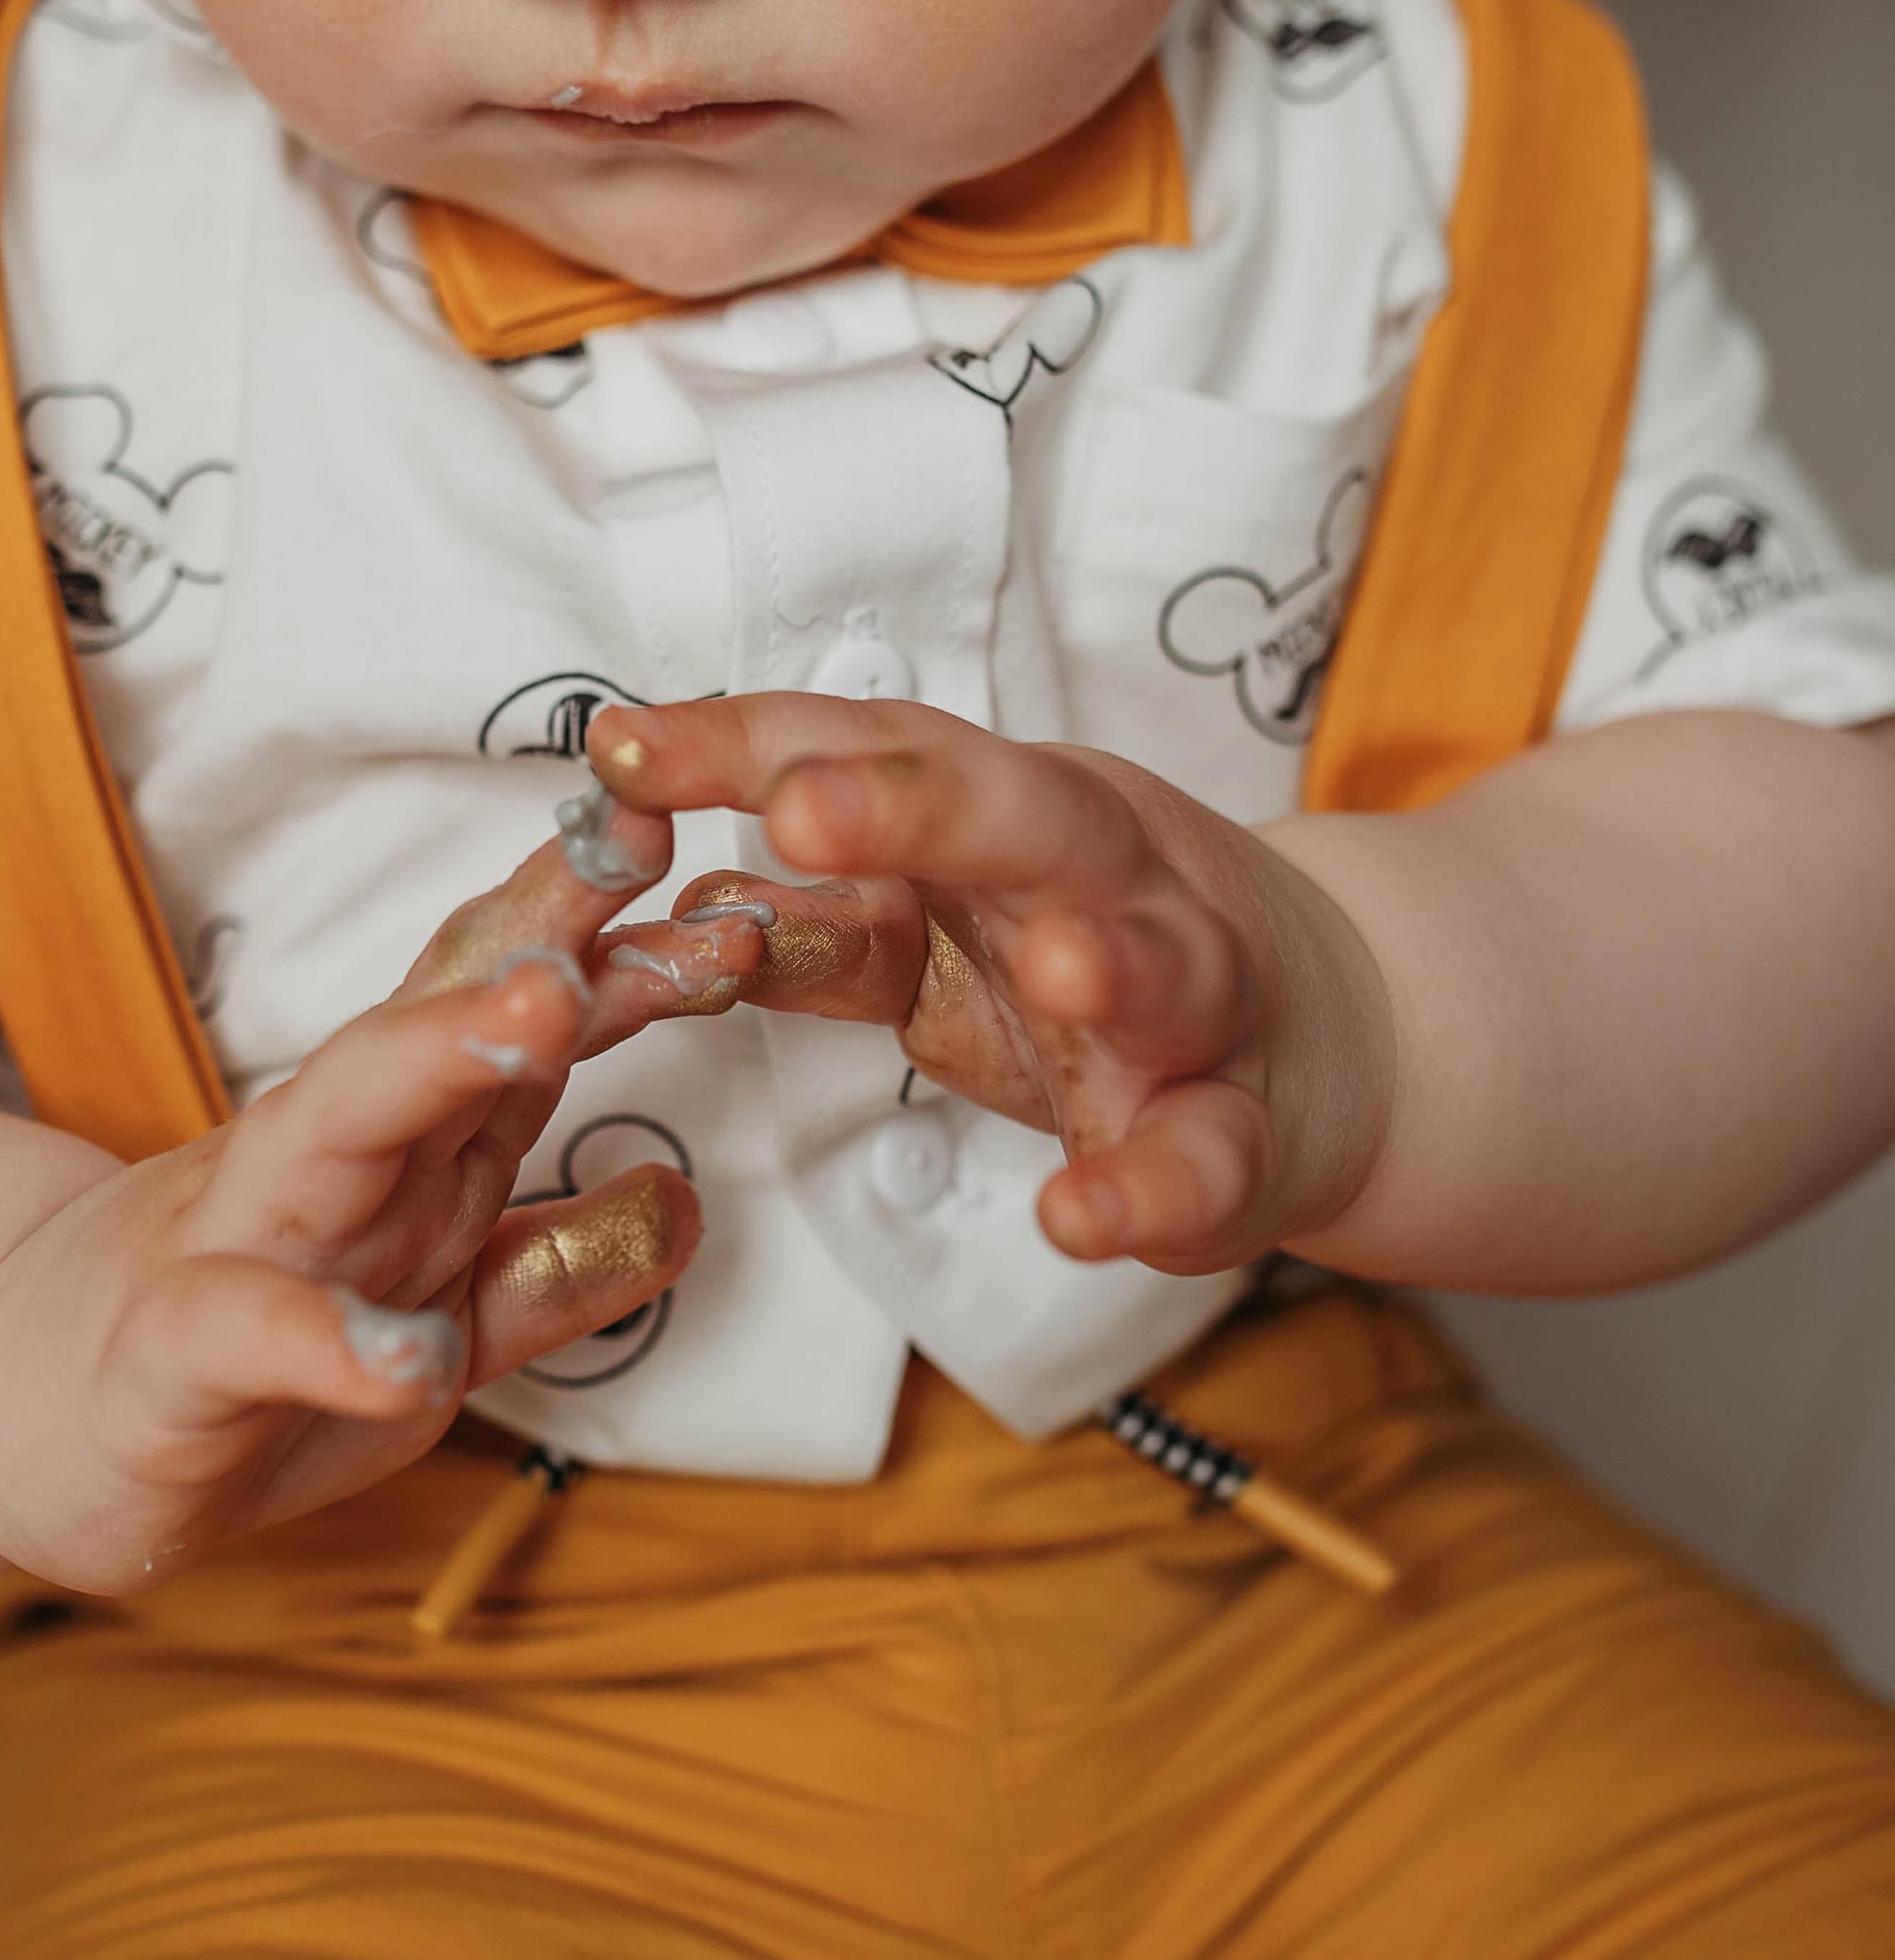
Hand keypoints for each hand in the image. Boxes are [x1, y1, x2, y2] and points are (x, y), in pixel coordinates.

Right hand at [0, 817, 762, 1589]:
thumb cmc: (233, 1364)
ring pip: (345, 1127)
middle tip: (642, 844)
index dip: (621, 941)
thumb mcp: (419, 1324)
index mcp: (397, 1150)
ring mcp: (239, 1246)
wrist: (9, 1417)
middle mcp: (325, 1166)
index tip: (738, 879)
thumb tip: (682, 1205)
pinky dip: (328, 1345)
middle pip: (441, 1019)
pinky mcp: (171, 1363)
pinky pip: (250, 1339)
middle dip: (546, 929)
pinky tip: (404, 1359)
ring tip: (543, 1005)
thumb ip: (546, 1274)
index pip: (512, 1013)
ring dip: (443, 1058)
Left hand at [584, 695, 1393, 1274]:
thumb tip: (679, 888)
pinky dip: (1148, 1189)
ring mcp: (1197, 1003)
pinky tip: (1080, 1216)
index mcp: (1015, 814)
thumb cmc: (1092, 957)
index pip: (876, 752)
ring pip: (1160, 964)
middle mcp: (1112, 879)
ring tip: (1047, 967)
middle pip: (1026, 817)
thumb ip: (827, 913)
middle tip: (807, 806)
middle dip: (918, 806)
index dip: (752, 744)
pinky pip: (1206, 1158)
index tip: (624, 748)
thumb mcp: (951, 921)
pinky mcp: (1245, 1136)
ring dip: (1105, 960)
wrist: (1334, 1041)